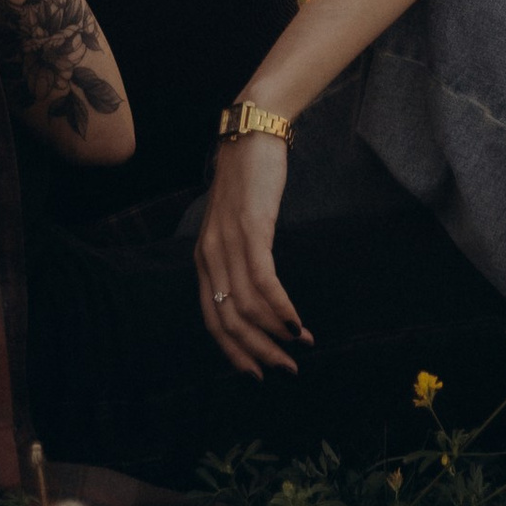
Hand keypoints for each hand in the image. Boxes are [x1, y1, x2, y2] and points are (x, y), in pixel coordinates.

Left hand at [194, 136, 311, 380]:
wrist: (252, 133)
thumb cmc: (248, 180)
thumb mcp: (234, 225)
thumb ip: (236, 257)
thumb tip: (255, 295)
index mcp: (204, 259)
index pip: (212, 320)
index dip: (234, 352)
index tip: (257, 373)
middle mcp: (210, 256)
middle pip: (228, 321)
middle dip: (258, 352)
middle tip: (286, 369)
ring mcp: (229, 243)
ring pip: (246, 306)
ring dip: (275, 334)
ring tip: (301, 347)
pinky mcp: (252, 229)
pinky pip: (264, 280)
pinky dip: (281, 308)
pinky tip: (297, 323)